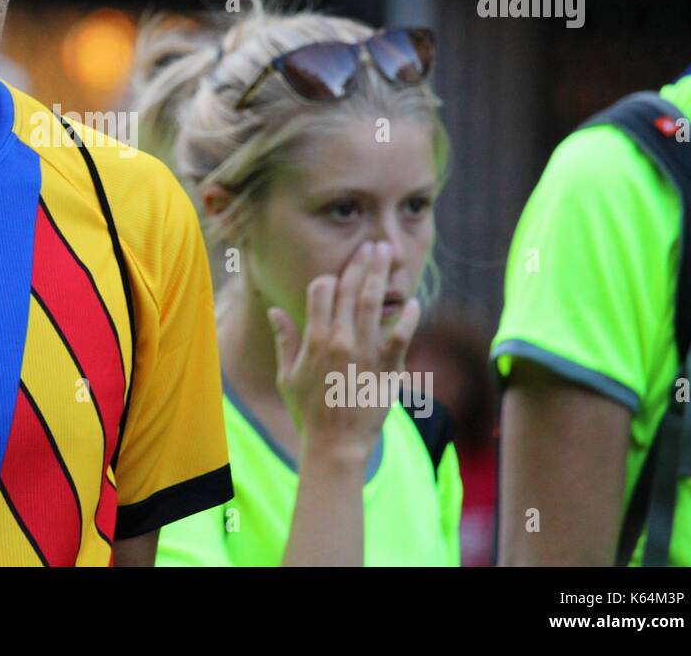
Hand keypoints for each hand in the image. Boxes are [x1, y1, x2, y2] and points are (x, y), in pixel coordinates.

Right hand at [268, 241, 420, 460]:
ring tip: (387, 254)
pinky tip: (416, 301)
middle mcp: (340, 340)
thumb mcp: (287, 375)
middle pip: (350, 290)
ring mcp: (366, 353)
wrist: (336, 445)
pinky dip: (409, 317)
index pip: (321, 292)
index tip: (338, 272)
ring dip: (381, 275)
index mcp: (315, 339)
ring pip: (374, 303)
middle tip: (371, 245)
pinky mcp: (388, 368)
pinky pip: (401, 335)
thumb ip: (285, 340)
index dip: (329, 278)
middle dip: (360, 263)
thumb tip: (274, 311)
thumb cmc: (308, 412)